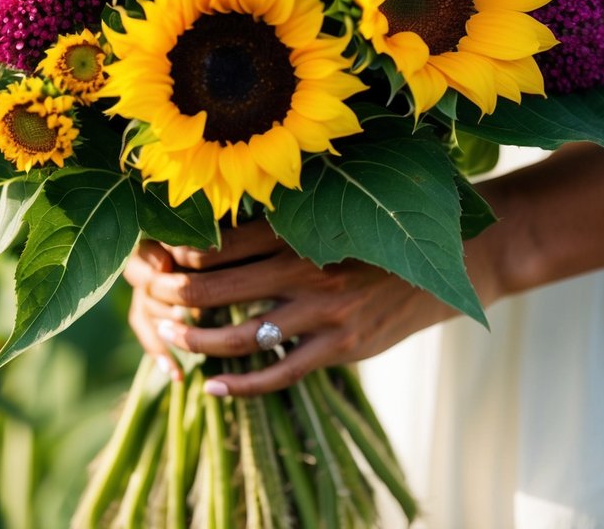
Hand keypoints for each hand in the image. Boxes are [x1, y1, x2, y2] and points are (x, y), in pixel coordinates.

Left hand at [124, 218, 485, 395]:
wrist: (453, 258)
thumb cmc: (382, 232)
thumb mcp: (335, 215)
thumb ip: (286, 225)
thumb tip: (226, 230)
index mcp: (299, 228)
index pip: (222, 241)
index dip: (181, 251)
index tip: (156, 256)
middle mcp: (305, 266)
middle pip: (218, 284)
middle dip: (175, 295)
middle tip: (150, 297)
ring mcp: (323, 311)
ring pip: (239, 333)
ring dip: (195, 340)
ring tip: (168, 341)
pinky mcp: (341, 347)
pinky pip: (279, 373)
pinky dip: (240, 386)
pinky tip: (211, 388)